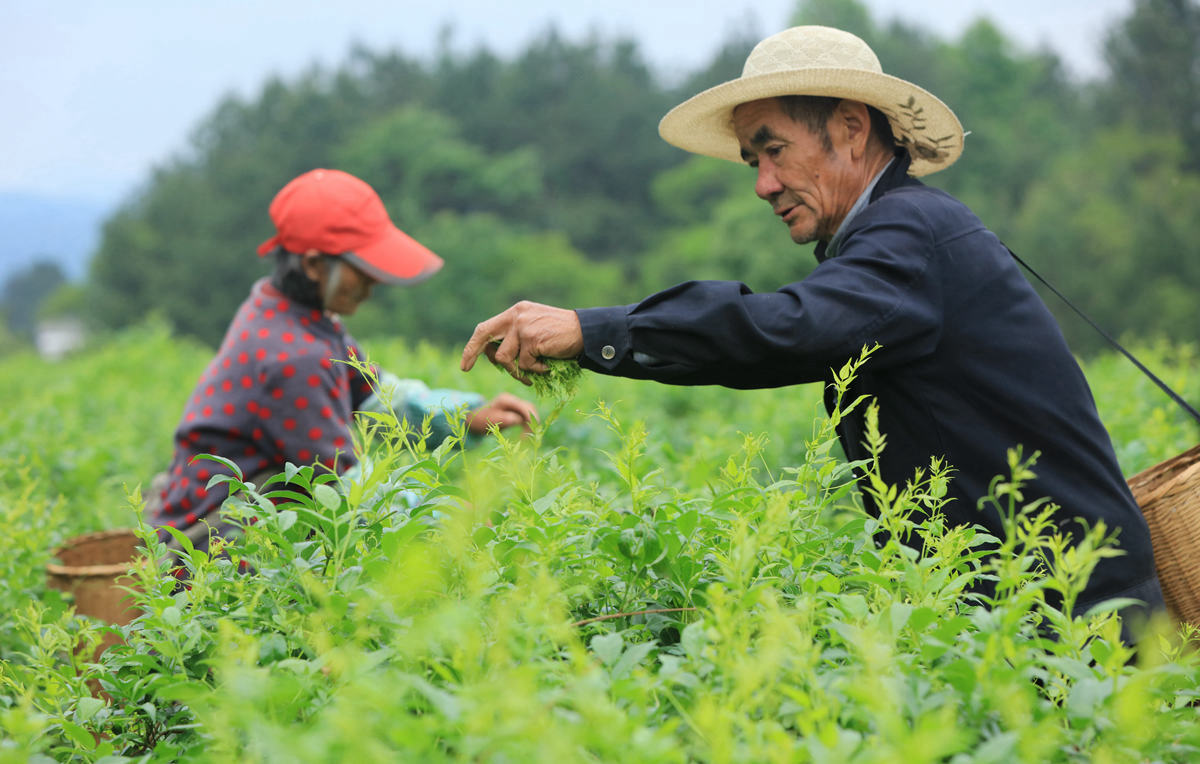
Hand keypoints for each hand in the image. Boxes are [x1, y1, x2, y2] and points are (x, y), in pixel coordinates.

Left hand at [461, 301, 583, 383]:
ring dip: (517, 370)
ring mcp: (523, 326)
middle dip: (471, 352)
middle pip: (484, 335)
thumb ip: (516, 338)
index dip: (473, 344)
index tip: (466, 361)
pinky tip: (547, 366)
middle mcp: (516, 316)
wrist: (586, 332)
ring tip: (534, 372)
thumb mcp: (534, 330)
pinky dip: (536, 370)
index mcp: (515, 312)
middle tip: (464, 368)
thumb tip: (493, 356)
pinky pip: (524, 364)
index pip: (486, 327)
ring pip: (504, 357)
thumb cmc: (562, 335)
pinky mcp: (532, 339)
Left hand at [466, 393, 538, 433]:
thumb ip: (505, 419)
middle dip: (533, 422)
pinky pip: (524, 418)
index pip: (525, 407)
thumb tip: (518, 420)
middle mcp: (511, 400)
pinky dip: (526, 426)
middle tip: (533, 436)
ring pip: (528, 413)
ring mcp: (513, 405)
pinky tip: (523, 436)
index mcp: (506, 400)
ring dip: (530, 425)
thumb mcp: (491, 420)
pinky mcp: (513, 411)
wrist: (473, 419)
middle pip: (529, 408)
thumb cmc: (480, 419)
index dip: (531, 419)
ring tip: (526, 438)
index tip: (531, 432)